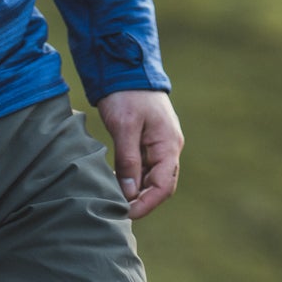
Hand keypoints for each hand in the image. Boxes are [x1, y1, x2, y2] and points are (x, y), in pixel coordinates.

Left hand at [95, 89, 183, 218]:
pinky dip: (132, 179)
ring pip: (152, 178)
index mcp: (168, 144)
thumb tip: (130, 193)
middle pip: (160, 185)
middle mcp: (168, 147)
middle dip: (142, 201)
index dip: (147, 204)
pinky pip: (144, 168)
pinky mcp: (148, 142)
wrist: (126, 68)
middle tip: (116, 210)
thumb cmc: (127, 95)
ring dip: (136, 191)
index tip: (126, 214)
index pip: (164, 186)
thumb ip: (128, 160)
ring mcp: (159, 145)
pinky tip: (116, 184)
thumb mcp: (125, 127)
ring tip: (113, 200)